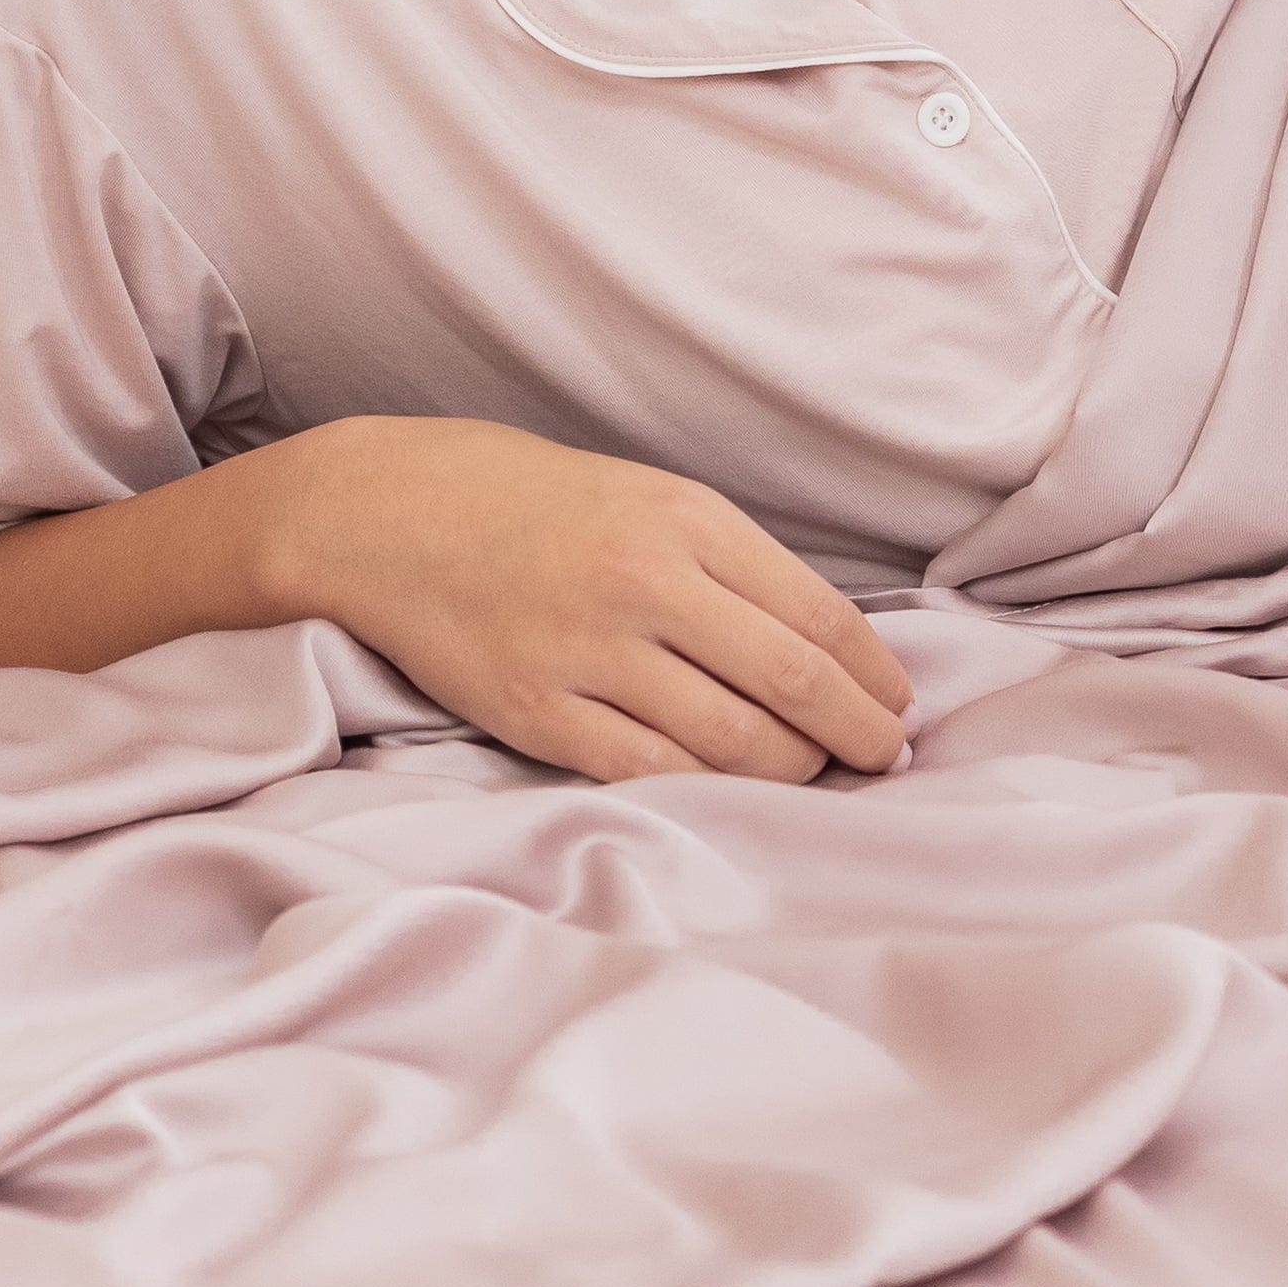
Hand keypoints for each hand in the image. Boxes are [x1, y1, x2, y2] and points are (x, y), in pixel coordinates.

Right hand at [273, 413, 916, 782]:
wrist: (390, 510)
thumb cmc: (529, 500)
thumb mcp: (643, 495)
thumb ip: (724, 561)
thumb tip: (820, 641)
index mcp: (686, 519)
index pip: (817, 614)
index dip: (873, 673)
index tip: (898, 704)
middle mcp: (647, 583)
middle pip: (791, 681)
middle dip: (856, 733)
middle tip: (884, 758)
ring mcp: (589, 652)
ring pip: (732, 740)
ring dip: (792, 769)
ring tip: (815, 775)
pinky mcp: (536, 710)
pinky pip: (648, 771)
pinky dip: (706, 790)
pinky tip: (732, 791)